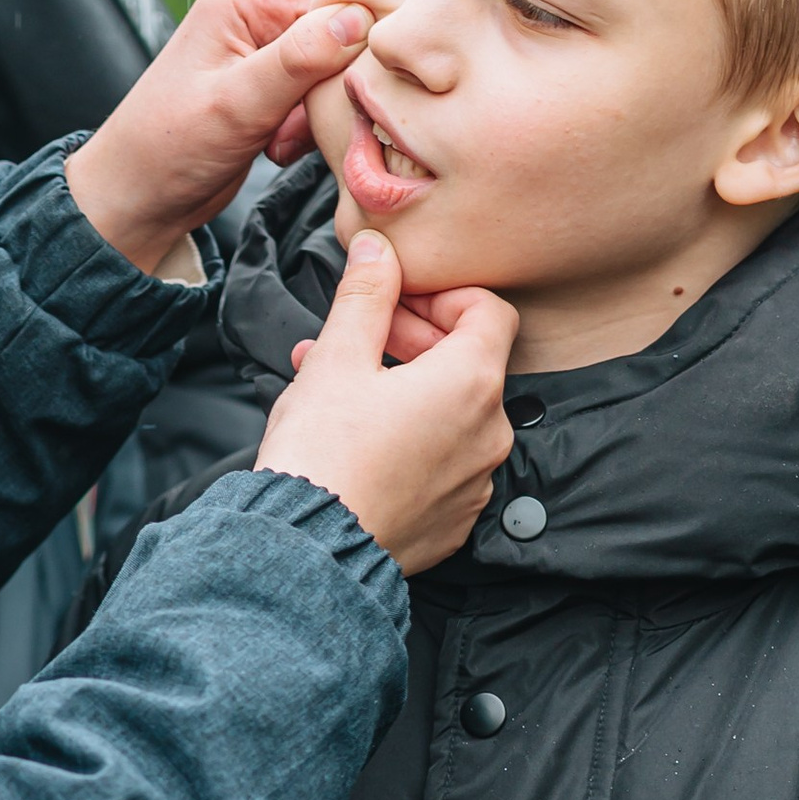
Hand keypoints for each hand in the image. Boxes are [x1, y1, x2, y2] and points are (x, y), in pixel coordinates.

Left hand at [64, 0, 376, 281]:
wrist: (140, 196)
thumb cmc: (170, 146)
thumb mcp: (237, 103)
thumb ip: (299, 60)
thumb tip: (359, 19)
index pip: (341, 3)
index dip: (352, 54)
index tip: (330, 102)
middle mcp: (258, 7)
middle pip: (344, 37)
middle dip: (329, 91)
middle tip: (288, 130)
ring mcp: (266, 45)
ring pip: (337, 73)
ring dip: (316, 115)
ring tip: (276, 141)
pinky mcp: (272, 82)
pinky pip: (321, 96)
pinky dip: (308, 127)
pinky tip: (276, 146)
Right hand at [257, 234, 518, 572]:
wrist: (308, 551)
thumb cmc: (322, 455)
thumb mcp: (337, 359)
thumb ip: (366, 295)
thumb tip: (379, 248)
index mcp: (472, 382)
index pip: (490, 311)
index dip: (444, 297)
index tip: (398, 305)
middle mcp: (490, 433)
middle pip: (471, 363)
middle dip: (415, 341)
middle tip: (360, 341)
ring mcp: (477, 482)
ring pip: (452, 415)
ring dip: (407, 391)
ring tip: (342, 389)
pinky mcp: (455, 521)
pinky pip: (443, 464)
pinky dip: (412, 442)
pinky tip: (360, 442)